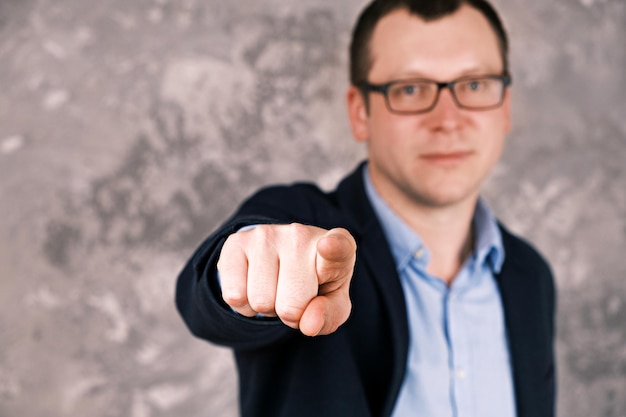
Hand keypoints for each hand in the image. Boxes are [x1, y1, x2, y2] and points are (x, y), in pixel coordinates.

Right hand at [217, 224, 356, 336]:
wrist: (282, 259)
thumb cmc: (316, 284)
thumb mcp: (333, 303)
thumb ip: (328, 315)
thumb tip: (308, 325)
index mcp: (338, 246)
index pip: (337, 247)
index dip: (333, 248)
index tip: (328, 245)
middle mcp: (302, 234)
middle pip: (292, 305)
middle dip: (291, 313)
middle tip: (294, 294)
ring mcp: (267, 234)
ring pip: (261, 302)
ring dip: (267, 308)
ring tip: (275, 288)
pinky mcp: (237, 242)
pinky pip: (234, 296)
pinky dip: (244, 305)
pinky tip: (254, 286)